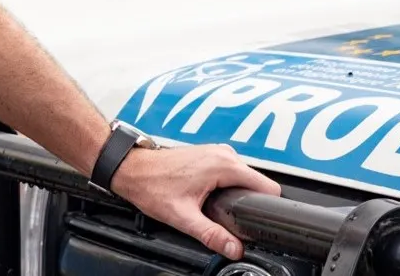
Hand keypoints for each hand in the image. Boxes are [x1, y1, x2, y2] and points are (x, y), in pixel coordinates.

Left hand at [107, 144, 281, 259]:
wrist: (131, 168)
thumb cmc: (151, 185)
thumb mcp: (183, 216)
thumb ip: (212, 234)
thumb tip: (234, 248)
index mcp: (224, 165)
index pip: (268, 187)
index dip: (267, 208)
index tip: (257, 221)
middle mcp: (224, 154)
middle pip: (257, 184)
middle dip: (248, 203)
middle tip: (228, 218)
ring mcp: (217, 152)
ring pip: (244, 179)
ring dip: (236, 195)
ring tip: (215, 207)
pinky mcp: (210, 155)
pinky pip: (231, 173)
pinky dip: (227, 187)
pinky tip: (210, 197)